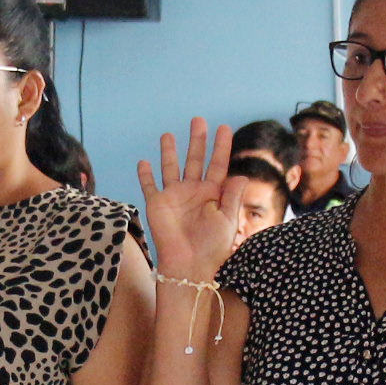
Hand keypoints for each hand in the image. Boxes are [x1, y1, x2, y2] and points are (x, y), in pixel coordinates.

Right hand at [137, 120, 245, 282]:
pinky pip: (150, 186)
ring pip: (171, 167)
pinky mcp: (157, 204)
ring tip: (168, 135)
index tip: (224, 128)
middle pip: (195, 159)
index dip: (221, 146)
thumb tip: (241, 174)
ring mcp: (174, 196)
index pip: (218, 164)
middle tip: (198, 120)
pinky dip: (145, 175)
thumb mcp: (228, 220)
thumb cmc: (212, 246)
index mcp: (213, 193)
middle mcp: (193, 191)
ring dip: (169, 152)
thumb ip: (233, 196)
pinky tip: (143, 162)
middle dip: (197, 140)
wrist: (189, 264)